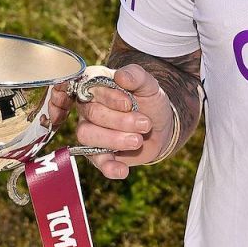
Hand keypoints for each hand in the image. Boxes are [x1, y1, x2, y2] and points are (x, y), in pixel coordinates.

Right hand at [68, 64, 171, 179]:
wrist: (161, 127)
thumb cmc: (149, 101)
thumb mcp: (149, 85)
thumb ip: (137, 76)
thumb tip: (121, 76)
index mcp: (97, 86)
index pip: (91, 89)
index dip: (109, 98)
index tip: (128, 104)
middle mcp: (88, 108)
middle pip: (91, 114)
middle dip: (120, 121)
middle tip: (145, 124)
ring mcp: (91, 131)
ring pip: (87, 135)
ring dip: (114, 140)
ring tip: (138, 140)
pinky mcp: (99, 154)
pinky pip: (96, 162)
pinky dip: (109, 168)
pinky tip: (123, 170)